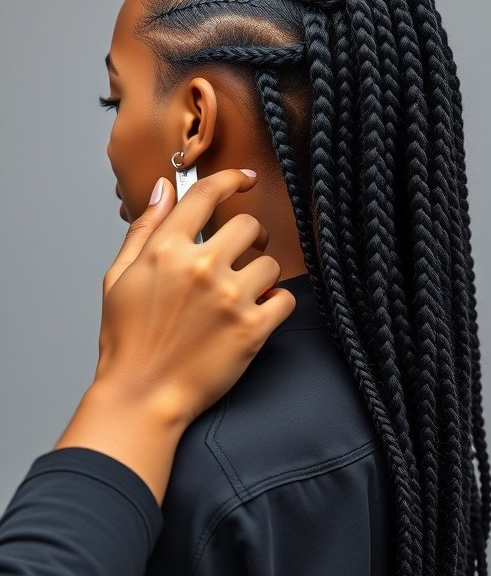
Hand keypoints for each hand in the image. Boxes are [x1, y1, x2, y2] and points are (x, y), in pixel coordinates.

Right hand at [95, 168, 296, 427]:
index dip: (231, 180)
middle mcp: (200, 268)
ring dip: (262, 276)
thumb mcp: (119, 277)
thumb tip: (163, 188)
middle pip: (249, 226)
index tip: (245, 179)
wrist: (142, 397)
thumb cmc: (128, 341)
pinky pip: (285, 298)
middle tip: (244, 253)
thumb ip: (144, 228)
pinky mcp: (252, 329)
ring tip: (243, 294)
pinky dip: (276, 305)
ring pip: (270, 263)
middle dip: (250, 237)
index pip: (206, 195)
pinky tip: (257, 314)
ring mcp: (229, 298)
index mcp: (165, 251)